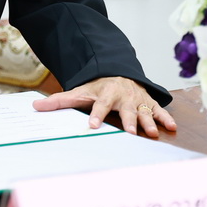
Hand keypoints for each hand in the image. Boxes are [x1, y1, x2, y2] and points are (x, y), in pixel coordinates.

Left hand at [33, 76, 176, 137]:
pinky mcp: (148, 103)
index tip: (93, 125)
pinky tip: (171, 127)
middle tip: (131, 132)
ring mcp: (137, 100)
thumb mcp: (79, 91)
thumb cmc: (97, 88)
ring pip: (144, 111)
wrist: (118, 73)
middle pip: (126, 110)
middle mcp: (123, 97)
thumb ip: (60, 101)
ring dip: (149, 121)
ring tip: (153, 133)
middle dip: (130, 120)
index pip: (100, 105)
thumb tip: (35, 107)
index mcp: (105, 94)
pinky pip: (158, 110)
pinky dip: (165, 117)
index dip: (97, 115)